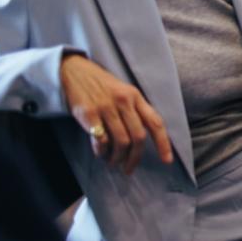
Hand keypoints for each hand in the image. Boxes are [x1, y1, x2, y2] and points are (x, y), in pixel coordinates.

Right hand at [60, 53, 172, 173]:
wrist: (74, 71)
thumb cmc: (102, 86)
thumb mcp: (123, 92)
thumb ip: (134, 111)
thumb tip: (142, 141)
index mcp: (135, 96)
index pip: (155, 122)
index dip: (163, 143)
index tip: (167, 161)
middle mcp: (124, 101)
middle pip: (138, 137)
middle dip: (135, 158)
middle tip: (129, 168)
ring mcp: (106, 107)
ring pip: (121, 141)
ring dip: (118, 158)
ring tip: (113, 162)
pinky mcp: (88, 113)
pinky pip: (101, 140)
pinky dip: (102, 152)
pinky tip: (101, 153)